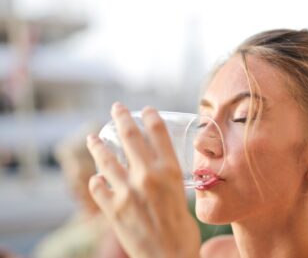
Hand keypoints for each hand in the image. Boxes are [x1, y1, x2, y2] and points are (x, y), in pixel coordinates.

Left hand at [87, 103, 200, 257]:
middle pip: (130, 136)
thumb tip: (157, 173)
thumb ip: (168, 182)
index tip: (145, 110)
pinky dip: (96, 181)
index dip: (150, 116)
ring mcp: (127, 191)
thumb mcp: (183, 198)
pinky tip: (97, 178)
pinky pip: (97, 186)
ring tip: (91, 139)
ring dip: (97, 145)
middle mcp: (148, 176)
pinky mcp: (112, 209)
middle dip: (121, 117)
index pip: (158, 132)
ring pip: (106, 158)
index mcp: (171, 172)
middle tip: (116, 109)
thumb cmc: (182, 232)